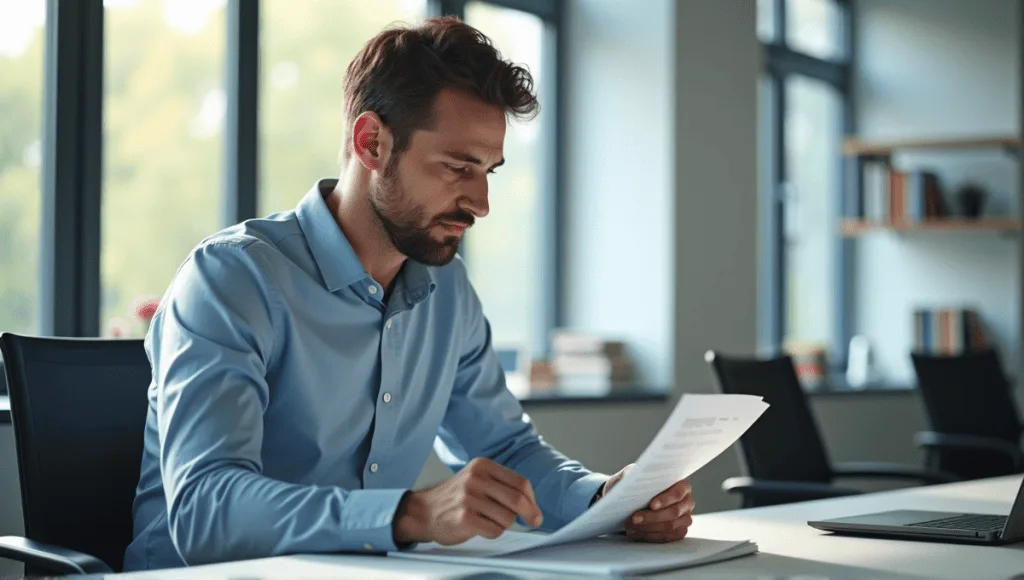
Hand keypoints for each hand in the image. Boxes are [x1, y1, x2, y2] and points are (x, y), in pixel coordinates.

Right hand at [393, 457, 543, 544]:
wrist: (423, 511)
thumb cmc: (456, 498)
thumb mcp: (477, 479)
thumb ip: (502, 485)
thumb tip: (533, 505)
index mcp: (482, 465)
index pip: (520, 482)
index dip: (532, 499)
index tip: (535, 510)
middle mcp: (476, 478)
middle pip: (517, 499)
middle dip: (530, 513)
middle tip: (534, 521)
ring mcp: (469, 498)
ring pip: (508, 518)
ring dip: (504, 524)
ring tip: (488, 520)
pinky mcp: (465, 518)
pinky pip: (495, 530)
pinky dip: (492, 532)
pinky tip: (479, 527)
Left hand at [602, 465, 694, 542]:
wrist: (634, 499)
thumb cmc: (637, 484)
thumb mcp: (634, 474)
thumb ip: (635, 473)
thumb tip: (632, 477)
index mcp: (682, 485)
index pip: (678, 492)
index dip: (665, 499)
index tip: (651, 505)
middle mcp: (687, 502)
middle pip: (674, 512)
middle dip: (652, 517)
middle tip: (634, 519)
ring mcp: (685, 518)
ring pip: (670, 527)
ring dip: (648, 528)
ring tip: (630, 527)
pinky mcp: (679, 531)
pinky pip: (668, 538)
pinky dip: (650, 536)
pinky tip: (636, 533)